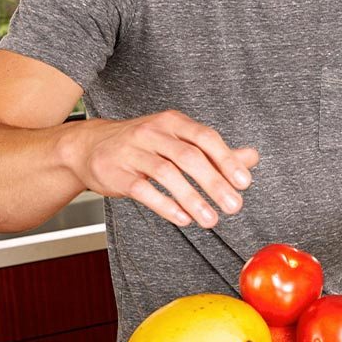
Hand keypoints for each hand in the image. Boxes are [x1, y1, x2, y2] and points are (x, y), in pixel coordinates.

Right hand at [68, 109, 258, 228]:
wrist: (89, 146)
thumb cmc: (142, 144)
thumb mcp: (178, 140)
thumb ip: (215, 152)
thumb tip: (252, 157)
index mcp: (173, 122)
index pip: (205, 137)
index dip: (226, 159)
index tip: (244, 182)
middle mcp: (154, 132)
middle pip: (189, 156)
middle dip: (214, 183)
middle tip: (234, 206)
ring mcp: (133, 152)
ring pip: (167, 173)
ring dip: (192, 198)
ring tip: (210, 220)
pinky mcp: (117, 173)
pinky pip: (143, 189)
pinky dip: (165, 205)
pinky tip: (183, 218)